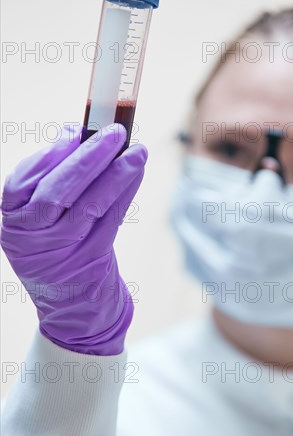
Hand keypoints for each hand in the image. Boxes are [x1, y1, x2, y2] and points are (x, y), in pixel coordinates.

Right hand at [1, 124, 146, 354]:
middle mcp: (31, 239)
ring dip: (116, 174)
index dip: (49, 155)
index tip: (75, 131)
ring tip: (137, 151)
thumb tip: (78, 135)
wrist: (71, 304)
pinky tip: (136, 171)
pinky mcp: (92, 260)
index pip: (21, 185)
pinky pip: (110, 220)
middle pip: (56, 193)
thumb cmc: (55, 248)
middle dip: (87, 158)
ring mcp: (62, 253)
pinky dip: (125, 192)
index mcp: (13, 222)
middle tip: (115, 132)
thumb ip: (50, 182)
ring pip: (88, 207)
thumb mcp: (39, 220)